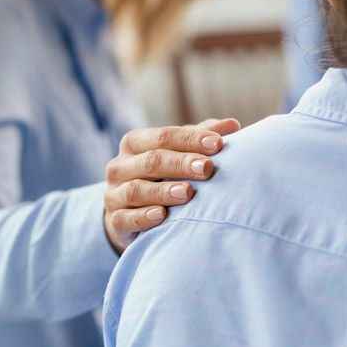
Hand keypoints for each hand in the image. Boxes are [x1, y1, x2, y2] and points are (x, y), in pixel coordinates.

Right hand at [103, 118, 240, 253]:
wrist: (128, 213)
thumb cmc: (159, 177)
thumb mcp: (175, 154)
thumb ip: (198, 140)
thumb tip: (232, 125)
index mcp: (134, 144)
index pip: (161, 136)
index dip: (189, 139)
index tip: (218, 144)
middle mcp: (120, 166)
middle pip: (150, 161)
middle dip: (180, 164)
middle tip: (207, 168)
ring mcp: (114, 194)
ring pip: (136, 190)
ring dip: (162, 191)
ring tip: (187, 193)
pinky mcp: (114, 220)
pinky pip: (125, 218)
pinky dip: (143, 217)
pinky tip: (162, 216)